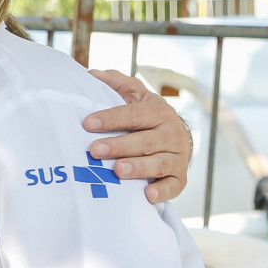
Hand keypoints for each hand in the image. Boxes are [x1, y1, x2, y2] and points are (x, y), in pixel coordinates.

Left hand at [83, 70, 192, 204]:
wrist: (177, 139)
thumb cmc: (147, 118)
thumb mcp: (136, 97)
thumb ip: (118, 84)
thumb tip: (92, 73)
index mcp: (158, 112)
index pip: (134, 114)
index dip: (111, 118)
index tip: (87, 123)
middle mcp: (171, 134)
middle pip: (144, 141)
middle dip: (119, 146)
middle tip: (94, 150)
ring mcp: (177, 157)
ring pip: (158, 163)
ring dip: (138, 167)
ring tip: (117, 170)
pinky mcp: (180, 178)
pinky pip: (174, 186)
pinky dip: (162, 191)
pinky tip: (147, 194)